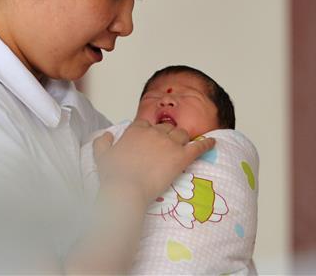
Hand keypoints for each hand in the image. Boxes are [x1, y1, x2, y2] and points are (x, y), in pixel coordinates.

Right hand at [92, 120, 214, 202]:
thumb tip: (106, 135)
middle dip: (167, 135)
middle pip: (166, 128)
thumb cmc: (113, 176)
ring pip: (182, 134)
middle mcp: (154, 132)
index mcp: (136, 130)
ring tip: (184, 145)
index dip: (149, 132)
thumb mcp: (101, 156)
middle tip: (167, 146)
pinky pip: (198, 147)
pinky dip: (207, 144)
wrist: (126, 190)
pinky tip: (213, 142)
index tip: (149, 140)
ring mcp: (169, 143)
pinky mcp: (181, 157)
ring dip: (183, 139)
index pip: (146, 124)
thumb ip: (102, 142)